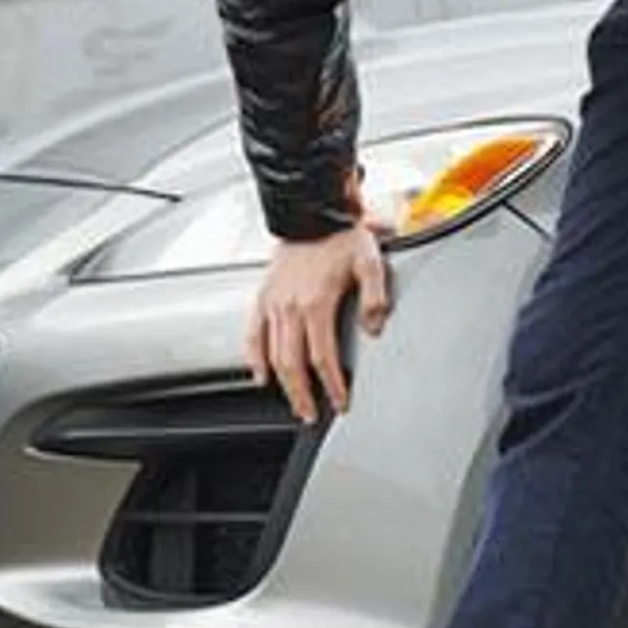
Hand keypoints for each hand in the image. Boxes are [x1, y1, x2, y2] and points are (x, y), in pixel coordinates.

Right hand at [244, 226, 391, 422]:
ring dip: (282, 384)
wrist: (312, 212)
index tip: (339, 401)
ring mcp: (273, 303)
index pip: (323, 357)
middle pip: (293, 365)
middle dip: (302, 395)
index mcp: (316, 303)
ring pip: (272, 355)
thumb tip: (373, 329)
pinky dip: (253, 358)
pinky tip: (260, 374)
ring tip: (293, 402)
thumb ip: (375, 299)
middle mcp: (290, 307)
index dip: (332, 385)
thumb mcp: (371, 262)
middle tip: (311, 414)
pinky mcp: (263, 297)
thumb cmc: (341, 235)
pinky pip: (252, 334)